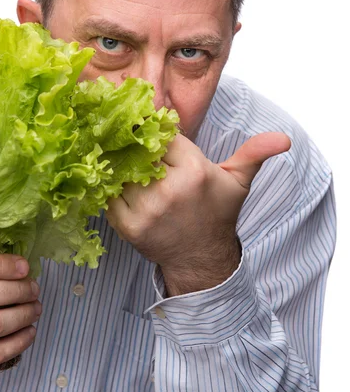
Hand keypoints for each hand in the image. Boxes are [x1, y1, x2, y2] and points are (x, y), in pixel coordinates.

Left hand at [106, 132, 290, 294]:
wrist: (201, 257)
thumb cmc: (217, 213)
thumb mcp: (237, 182)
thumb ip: (254, 154)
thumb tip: (282, 138)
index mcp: (194, 171)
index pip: (162, 135)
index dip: (156, 134)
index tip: (153, 137)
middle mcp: (170, 189)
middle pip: (137, 151)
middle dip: (135, 149)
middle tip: (132, 148)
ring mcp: (147, 210)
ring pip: (119, 172)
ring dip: (120, 169)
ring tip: (126, 168)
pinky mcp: (129, 226)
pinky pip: (109, 196)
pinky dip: (112, 191)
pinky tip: (122, 189)